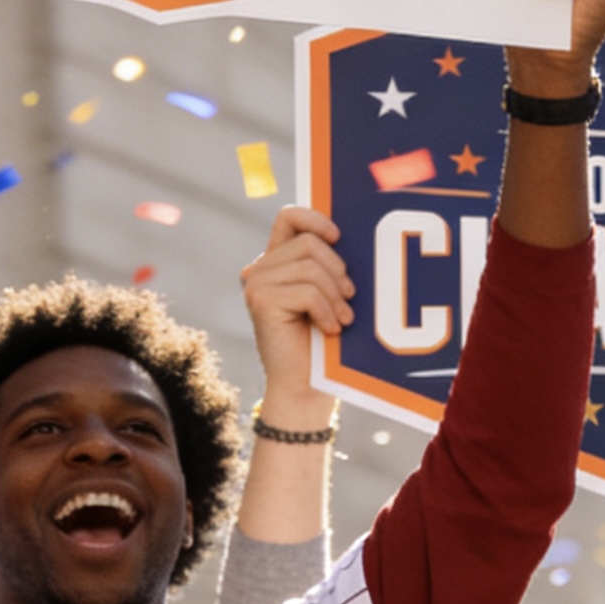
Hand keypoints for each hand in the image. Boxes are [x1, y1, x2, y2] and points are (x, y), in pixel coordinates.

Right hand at [239, 207, 353, 399]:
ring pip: (310, 266)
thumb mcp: (328, 293)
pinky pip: (307, 291)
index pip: (289, 216)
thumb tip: (348, 236)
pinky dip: (327, 311)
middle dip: (338, 270)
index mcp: (276, 261)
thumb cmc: (322, 342)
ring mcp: (256, 284)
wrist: (304, 387)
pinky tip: (330, 328)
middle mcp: (259, 269)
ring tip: (342, 319)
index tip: (339, 238)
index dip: (316, 219)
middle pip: (308, 243)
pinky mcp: (260, 301)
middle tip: (349, 298)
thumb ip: (328, 264)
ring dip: (335, 295)